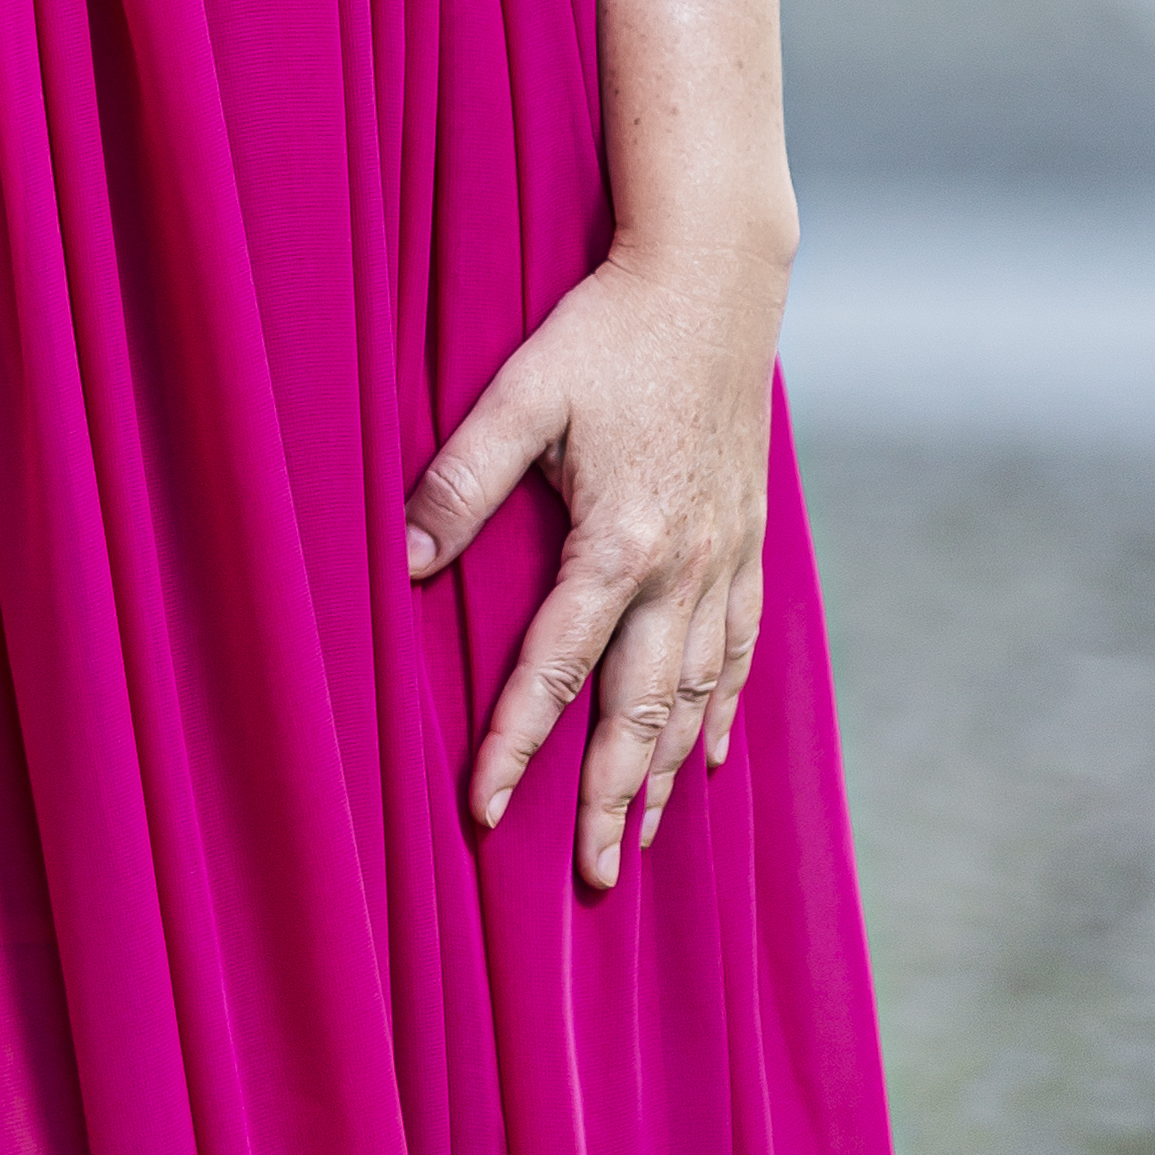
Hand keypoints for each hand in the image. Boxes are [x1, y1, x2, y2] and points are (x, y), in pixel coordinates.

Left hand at [403, 236, 779, 894]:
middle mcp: (683, 565)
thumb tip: (405, 561)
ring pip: (696, 692)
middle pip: (641, 710)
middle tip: (589, 877)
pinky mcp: (749, 536)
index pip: (555, 669)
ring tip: (639, 839)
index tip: (484, 810)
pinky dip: (723, 707)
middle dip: (611, 799)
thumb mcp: (520, 392)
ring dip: (665, 770)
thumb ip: (461, 479)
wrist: (717, 277)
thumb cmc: (608, 329)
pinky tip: (708, 752)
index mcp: (619, 540)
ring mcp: (726, 555)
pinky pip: (741, 645)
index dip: (516, 744)